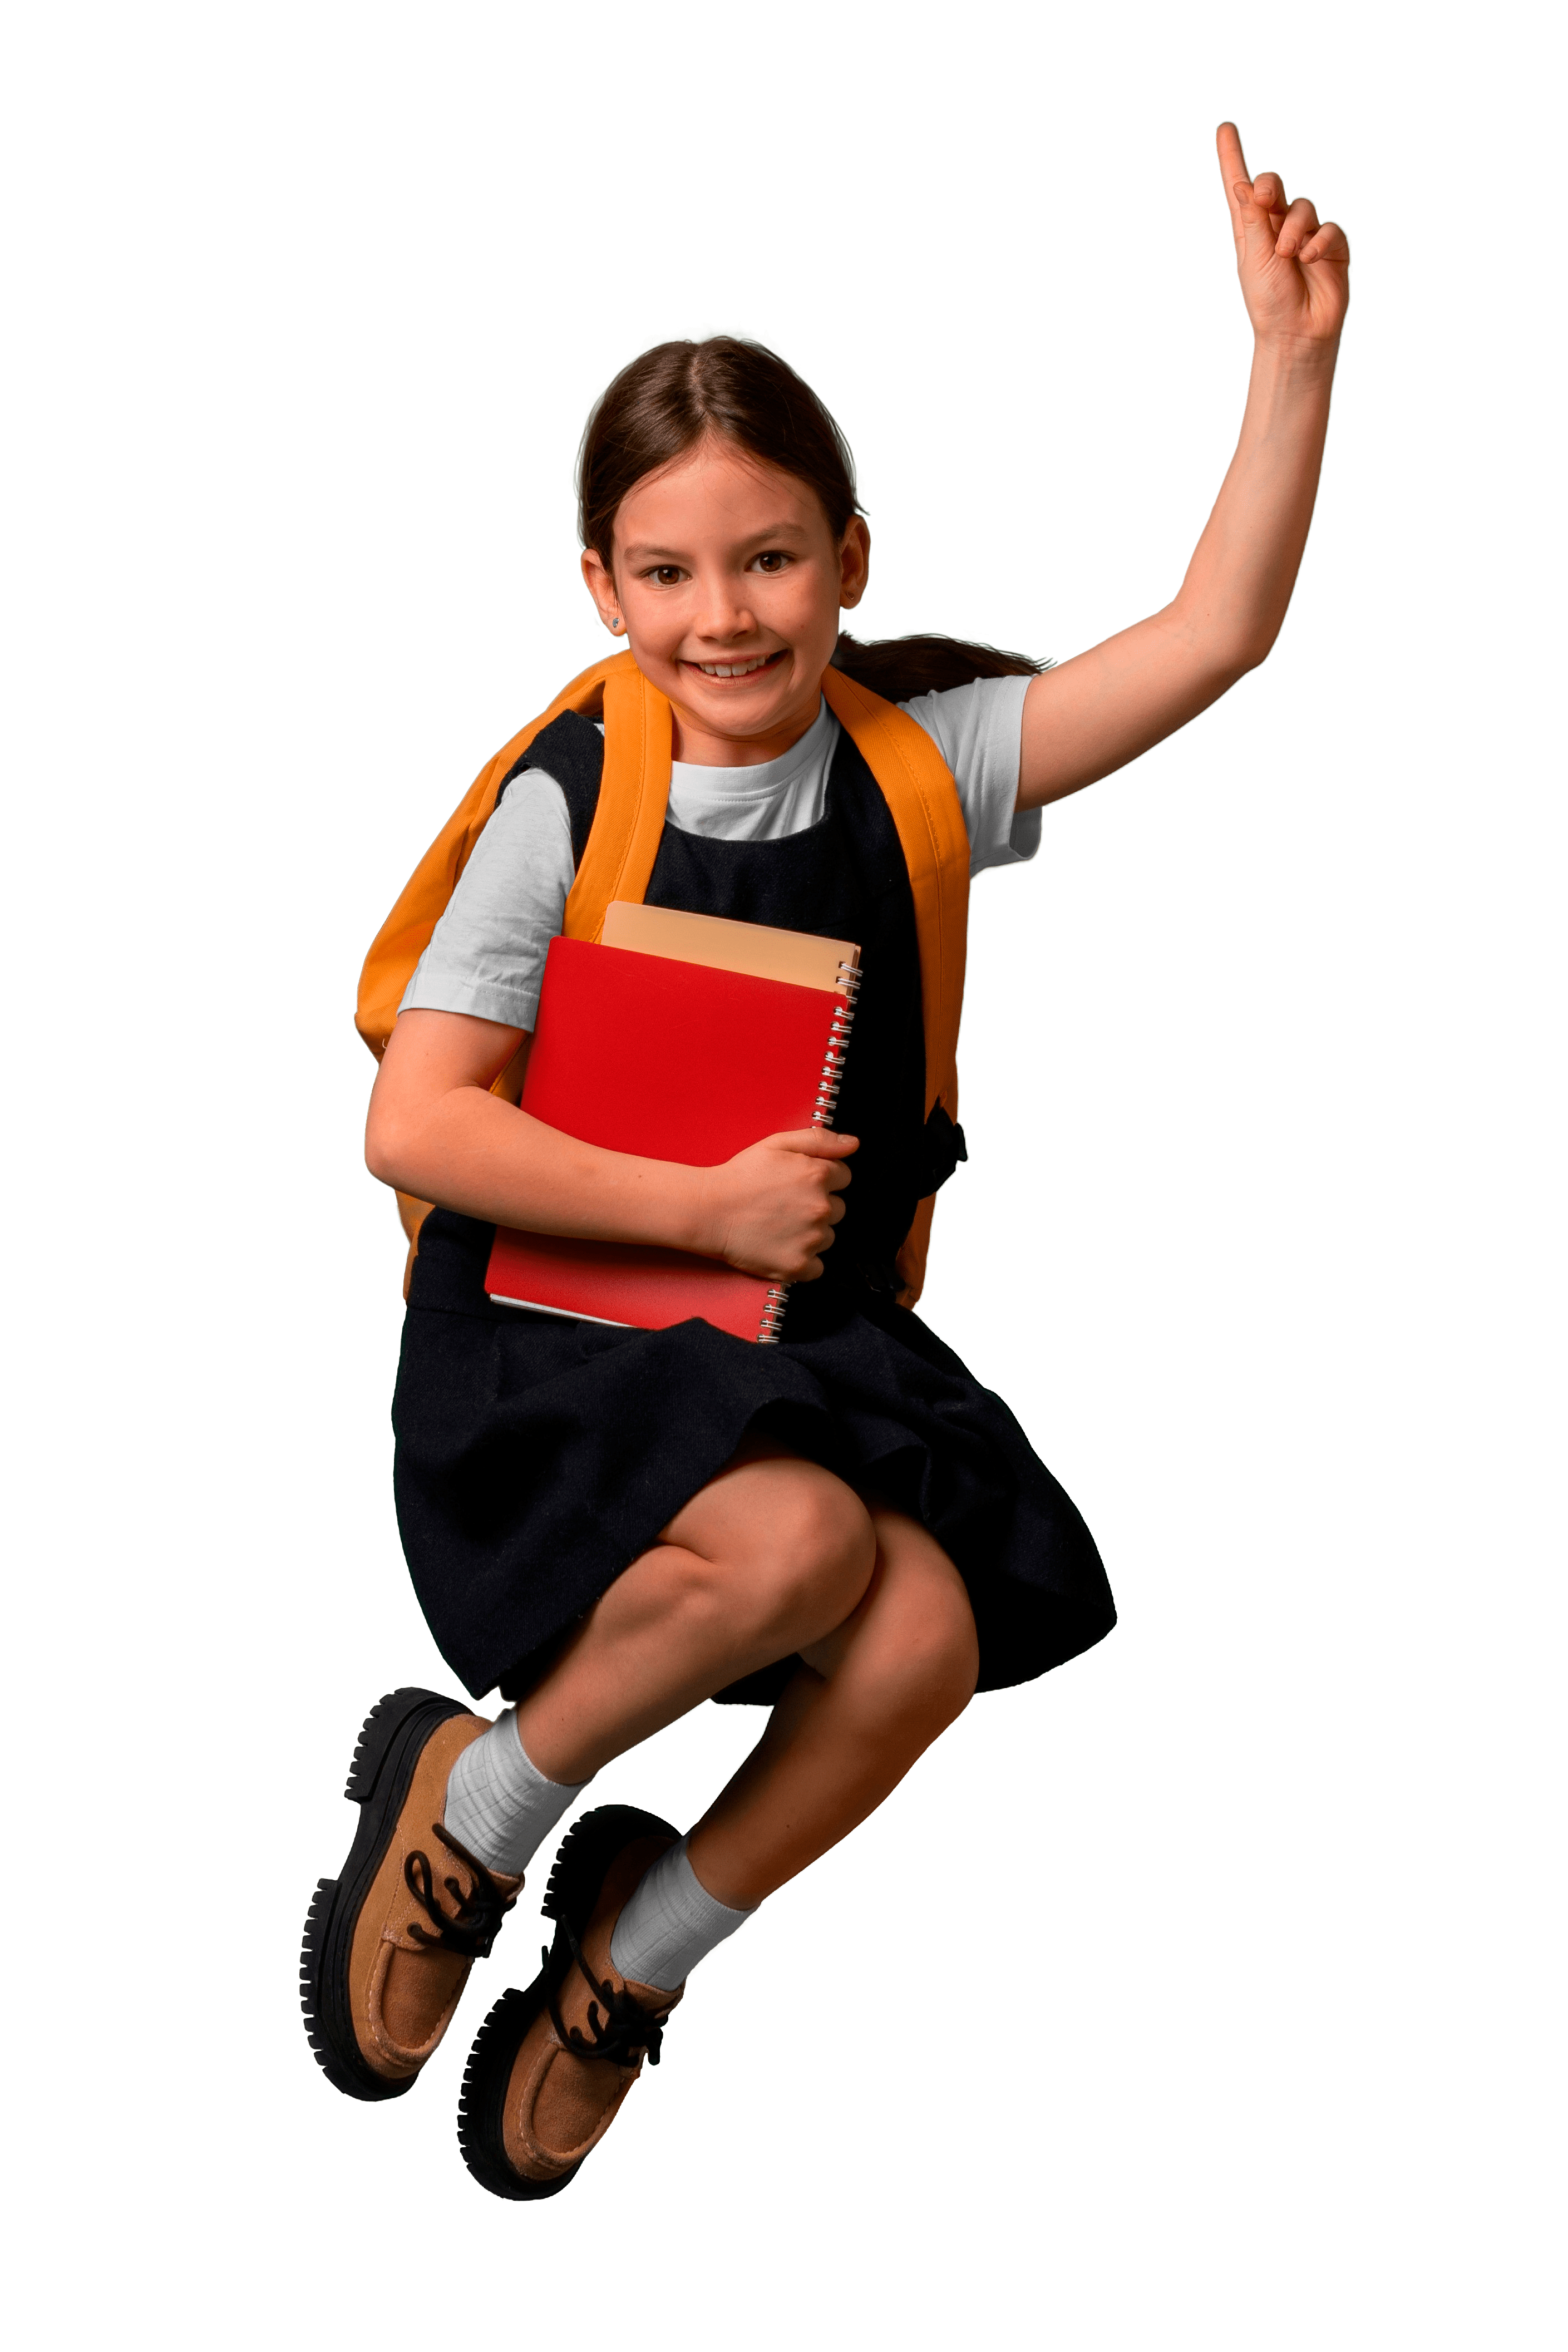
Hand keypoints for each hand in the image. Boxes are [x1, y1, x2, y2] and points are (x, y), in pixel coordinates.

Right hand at [699, 1127, 856, 1282]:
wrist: (708, 1211)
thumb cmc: (739, 1177)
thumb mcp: (777, 1144)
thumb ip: (819, 1140)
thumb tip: (852, 1144)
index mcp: (818, 1176)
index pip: (844, 1178)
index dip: (823, 1179)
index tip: (801, 1184)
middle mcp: (820, 1208)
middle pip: (839, 1209)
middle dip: (819, 1206)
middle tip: (787, 1205)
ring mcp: (811, 1239)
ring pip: (828, 1237)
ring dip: (812, 1233)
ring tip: (780, 1226)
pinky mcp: (798, 1265)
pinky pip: (817, 1268)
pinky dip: (804, 1261)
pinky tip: (782, 1247)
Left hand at [1217, 120, 1350, 348]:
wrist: (1295, 334)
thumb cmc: (1269, 302)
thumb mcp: (1254, 258)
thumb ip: (1253, 220)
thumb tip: (1245, 184)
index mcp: (1251, 231)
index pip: (1242, 189)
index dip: (1232, 159)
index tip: (1224, 128)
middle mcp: (1278, 228)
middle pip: (1276, 187)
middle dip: (1271, 186)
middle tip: (1267, 199)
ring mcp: (1307, 235)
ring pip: (1304, 208)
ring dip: (1294, 229)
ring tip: (1287, 256)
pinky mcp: (1333, 247)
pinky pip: (1329, 229)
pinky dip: (1319, 242)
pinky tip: (1309, 259)